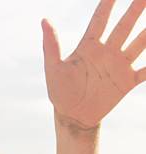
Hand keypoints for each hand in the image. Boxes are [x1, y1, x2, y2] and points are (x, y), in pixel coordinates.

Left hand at [42, 0, 145, 127]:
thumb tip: (44, 20)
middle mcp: (106, 52)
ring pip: (138, 44)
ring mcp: (118, 66)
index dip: (108, 4)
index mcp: (89, 47)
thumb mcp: (53, 68)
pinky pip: (145, 71)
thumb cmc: (59, 91)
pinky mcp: (127, 81)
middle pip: (124, 26)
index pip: (100, 20)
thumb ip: (51, 45)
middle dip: (135, 10)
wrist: (73, 115)